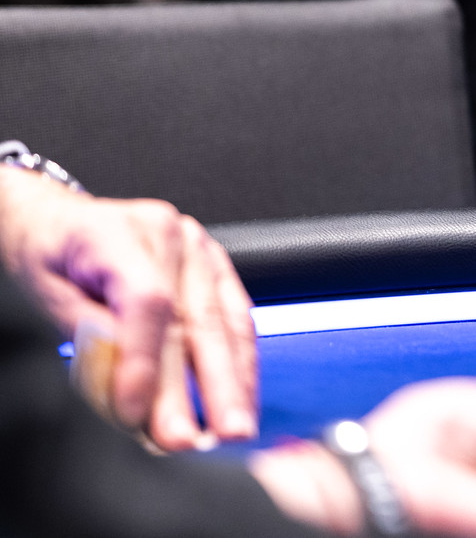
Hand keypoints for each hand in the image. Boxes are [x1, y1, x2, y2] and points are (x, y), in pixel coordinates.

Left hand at [0, 169, 256, 447]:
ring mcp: (199, 248)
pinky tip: (244, 395)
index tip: (135, 414)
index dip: (145, 361)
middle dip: (196, 388)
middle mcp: (170, 234)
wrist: (60, 224)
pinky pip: (236, 316)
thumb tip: (124, 383)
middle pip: (192, 318)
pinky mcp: (215, 266)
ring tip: (233, 429)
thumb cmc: (48, 257)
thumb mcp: (44, 295)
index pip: (146, 300)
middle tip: (192, 439)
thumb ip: (88, 335)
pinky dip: (240, 361)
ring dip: (231, 383)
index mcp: (118, 232)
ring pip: (223, 323)